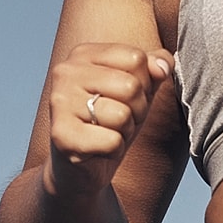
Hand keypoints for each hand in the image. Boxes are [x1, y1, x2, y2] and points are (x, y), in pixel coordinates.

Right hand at [42, 43, 172, 198]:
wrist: (79, 168)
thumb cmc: (110, 122)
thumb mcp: (138, 90)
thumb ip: (153, 69)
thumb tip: (162, 67)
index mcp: (83, 54)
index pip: (136, 58)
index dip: (143, 84)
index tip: (125, 98)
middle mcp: (65, 72)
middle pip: (131, 86)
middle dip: (136, 110)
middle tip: (118, 121)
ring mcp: (60, 103)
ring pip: (122, 115)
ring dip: (124, 132)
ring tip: (106, 133)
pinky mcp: (61, 135)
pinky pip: (112, 141)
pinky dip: (113, 150)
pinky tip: (97, 150)